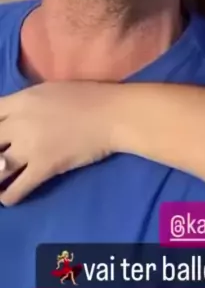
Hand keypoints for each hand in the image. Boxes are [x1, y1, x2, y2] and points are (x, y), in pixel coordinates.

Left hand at [0, 82, 115, 205]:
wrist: (112, 115)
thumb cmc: (87, 97)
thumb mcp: (49, 90)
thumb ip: (26, 103)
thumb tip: (14, 115)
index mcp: (21, 101)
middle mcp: (19, 124)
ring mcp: (30, 148)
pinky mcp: (44, 168)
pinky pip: (16, 190)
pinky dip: (8, 197)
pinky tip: (7, 197)